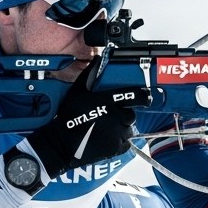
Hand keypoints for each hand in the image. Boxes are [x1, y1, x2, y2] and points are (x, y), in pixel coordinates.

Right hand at [23, 64, 148, 178]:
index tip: (145, 97)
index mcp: (108, 100)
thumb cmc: (68, 115)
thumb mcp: (76, 91)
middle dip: (124, 115)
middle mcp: (116, 116)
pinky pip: (125, 143)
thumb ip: (88, 74)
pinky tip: (107, 139)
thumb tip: (97, 59)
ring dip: (121, 128)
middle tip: (112, 117)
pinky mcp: (116, 147)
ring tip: (107, 129)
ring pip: (128, 129)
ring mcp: (117, 133)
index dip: (143, 96)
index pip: (136, 96)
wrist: (62, 142)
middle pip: (131, 114)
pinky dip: (119, 142)